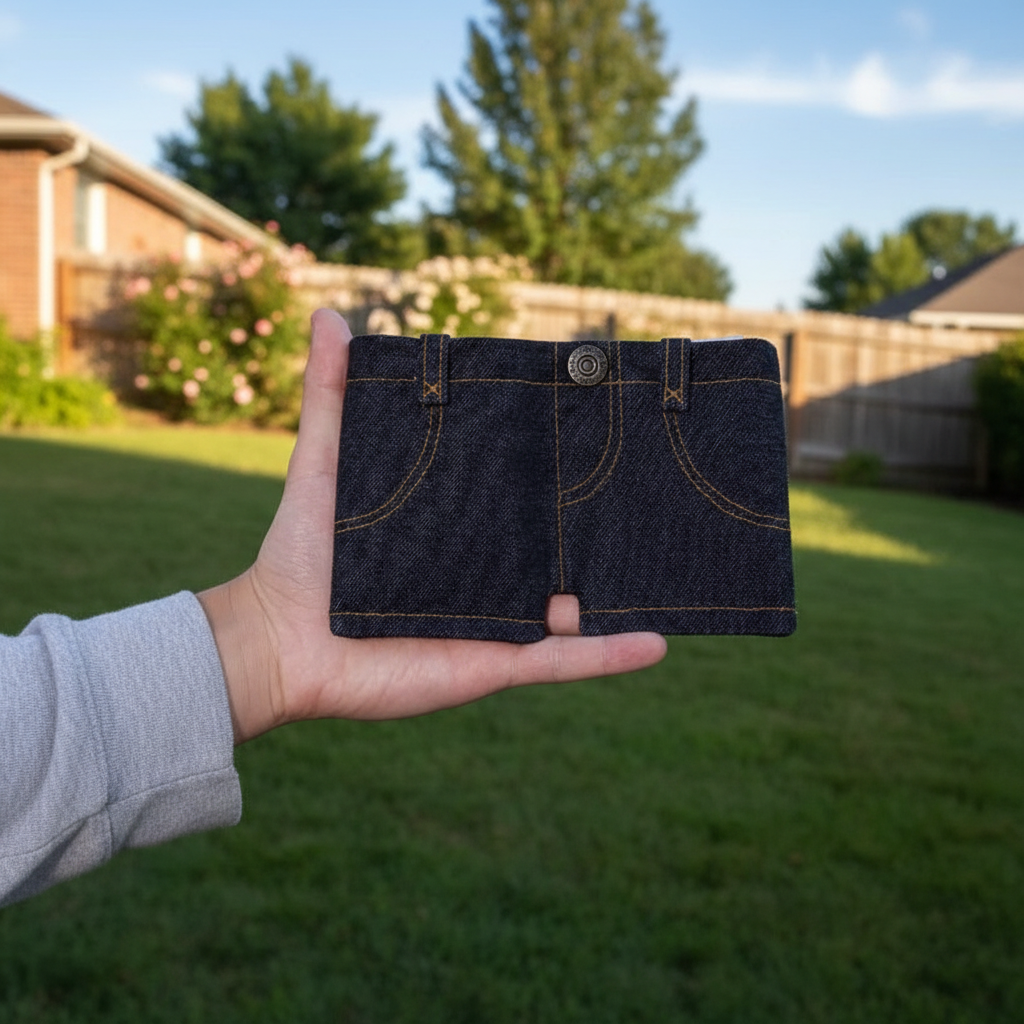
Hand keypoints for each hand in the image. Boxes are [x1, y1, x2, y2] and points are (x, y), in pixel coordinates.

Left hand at [198, 310, 666, 742]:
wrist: (279, 643)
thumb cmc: (297, 553)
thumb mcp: (322, 463)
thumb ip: (332, 396)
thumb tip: (329, 316)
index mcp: (454, 529)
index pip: (516, 497)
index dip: (553, 471)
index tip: (597, 435)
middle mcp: (482, 573)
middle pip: (556, 550)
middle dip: (599, 528)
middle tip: (648, 494)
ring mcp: (495, 621)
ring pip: (573, 608)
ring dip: (619, 590)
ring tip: (674, 563)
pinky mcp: (495, 662)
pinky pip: (562, 661)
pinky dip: (609, 654)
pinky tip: (659, 643)